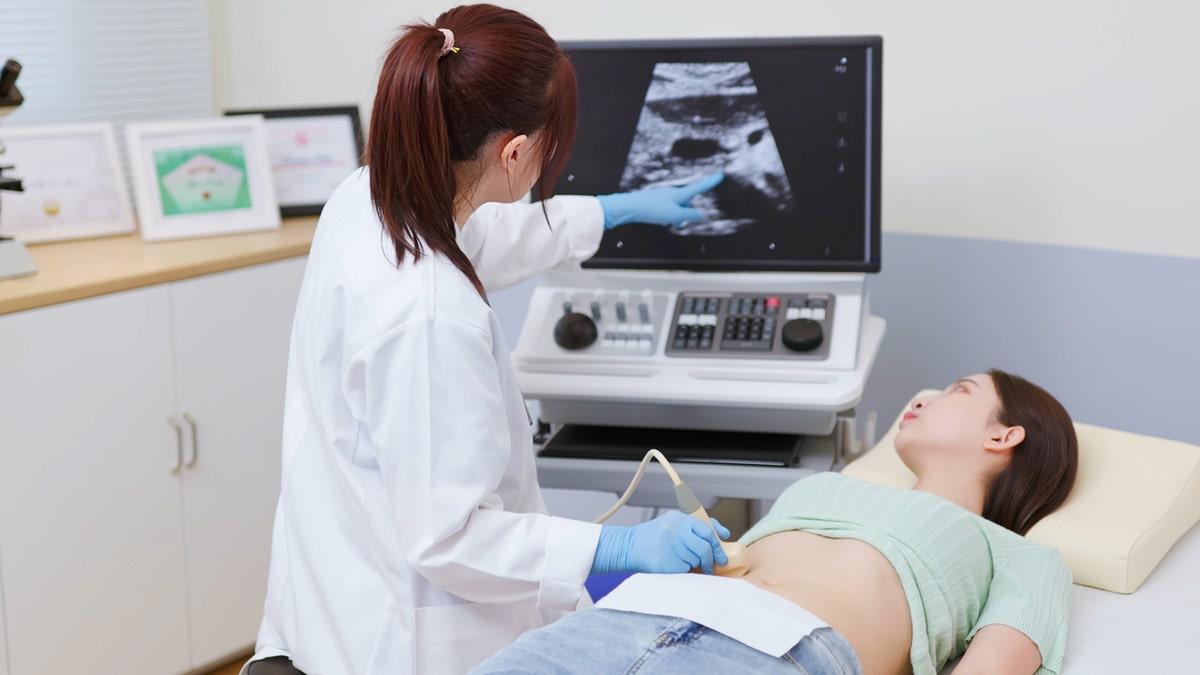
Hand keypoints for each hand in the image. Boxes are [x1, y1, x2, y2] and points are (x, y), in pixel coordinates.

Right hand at [590, 511, 729, 575]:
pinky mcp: (664, 562)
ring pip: (694, 561)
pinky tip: (673, 566)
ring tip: (681, 561)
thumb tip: (724, 534)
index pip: (706, 531)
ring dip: (693, 565)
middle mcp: (674, 530)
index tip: (721, 556)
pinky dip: (683, 571)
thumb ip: (698, 527)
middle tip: (710, 567)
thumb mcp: (675, 524)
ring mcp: (668, 546)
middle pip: (703, 549)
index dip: (717, 545)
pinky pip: (684, 570)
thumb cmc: (655, 537)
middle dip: (709, 561)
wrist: (629, 546)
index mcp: (678, 519)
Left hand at [596, 172, 724, 228]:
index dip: (710, 183)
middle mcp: (672, 193)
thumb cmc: (653, 210)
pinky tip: (658, 221)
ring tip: (664, 221)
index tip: (720, 175)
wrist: (631, 207)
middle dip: (685, 213)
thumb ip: (690, 215)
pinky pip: (667, 210)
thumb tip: (699, 214)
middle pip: (687, 203)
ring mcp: (664, 197)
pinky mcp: (656, 202)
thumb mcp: (676, 215)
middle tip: (675, 221)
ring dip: (675, 217)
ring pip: (677, 209)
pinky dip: (666, 217)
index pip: (699, 187)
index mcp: (680, 194)